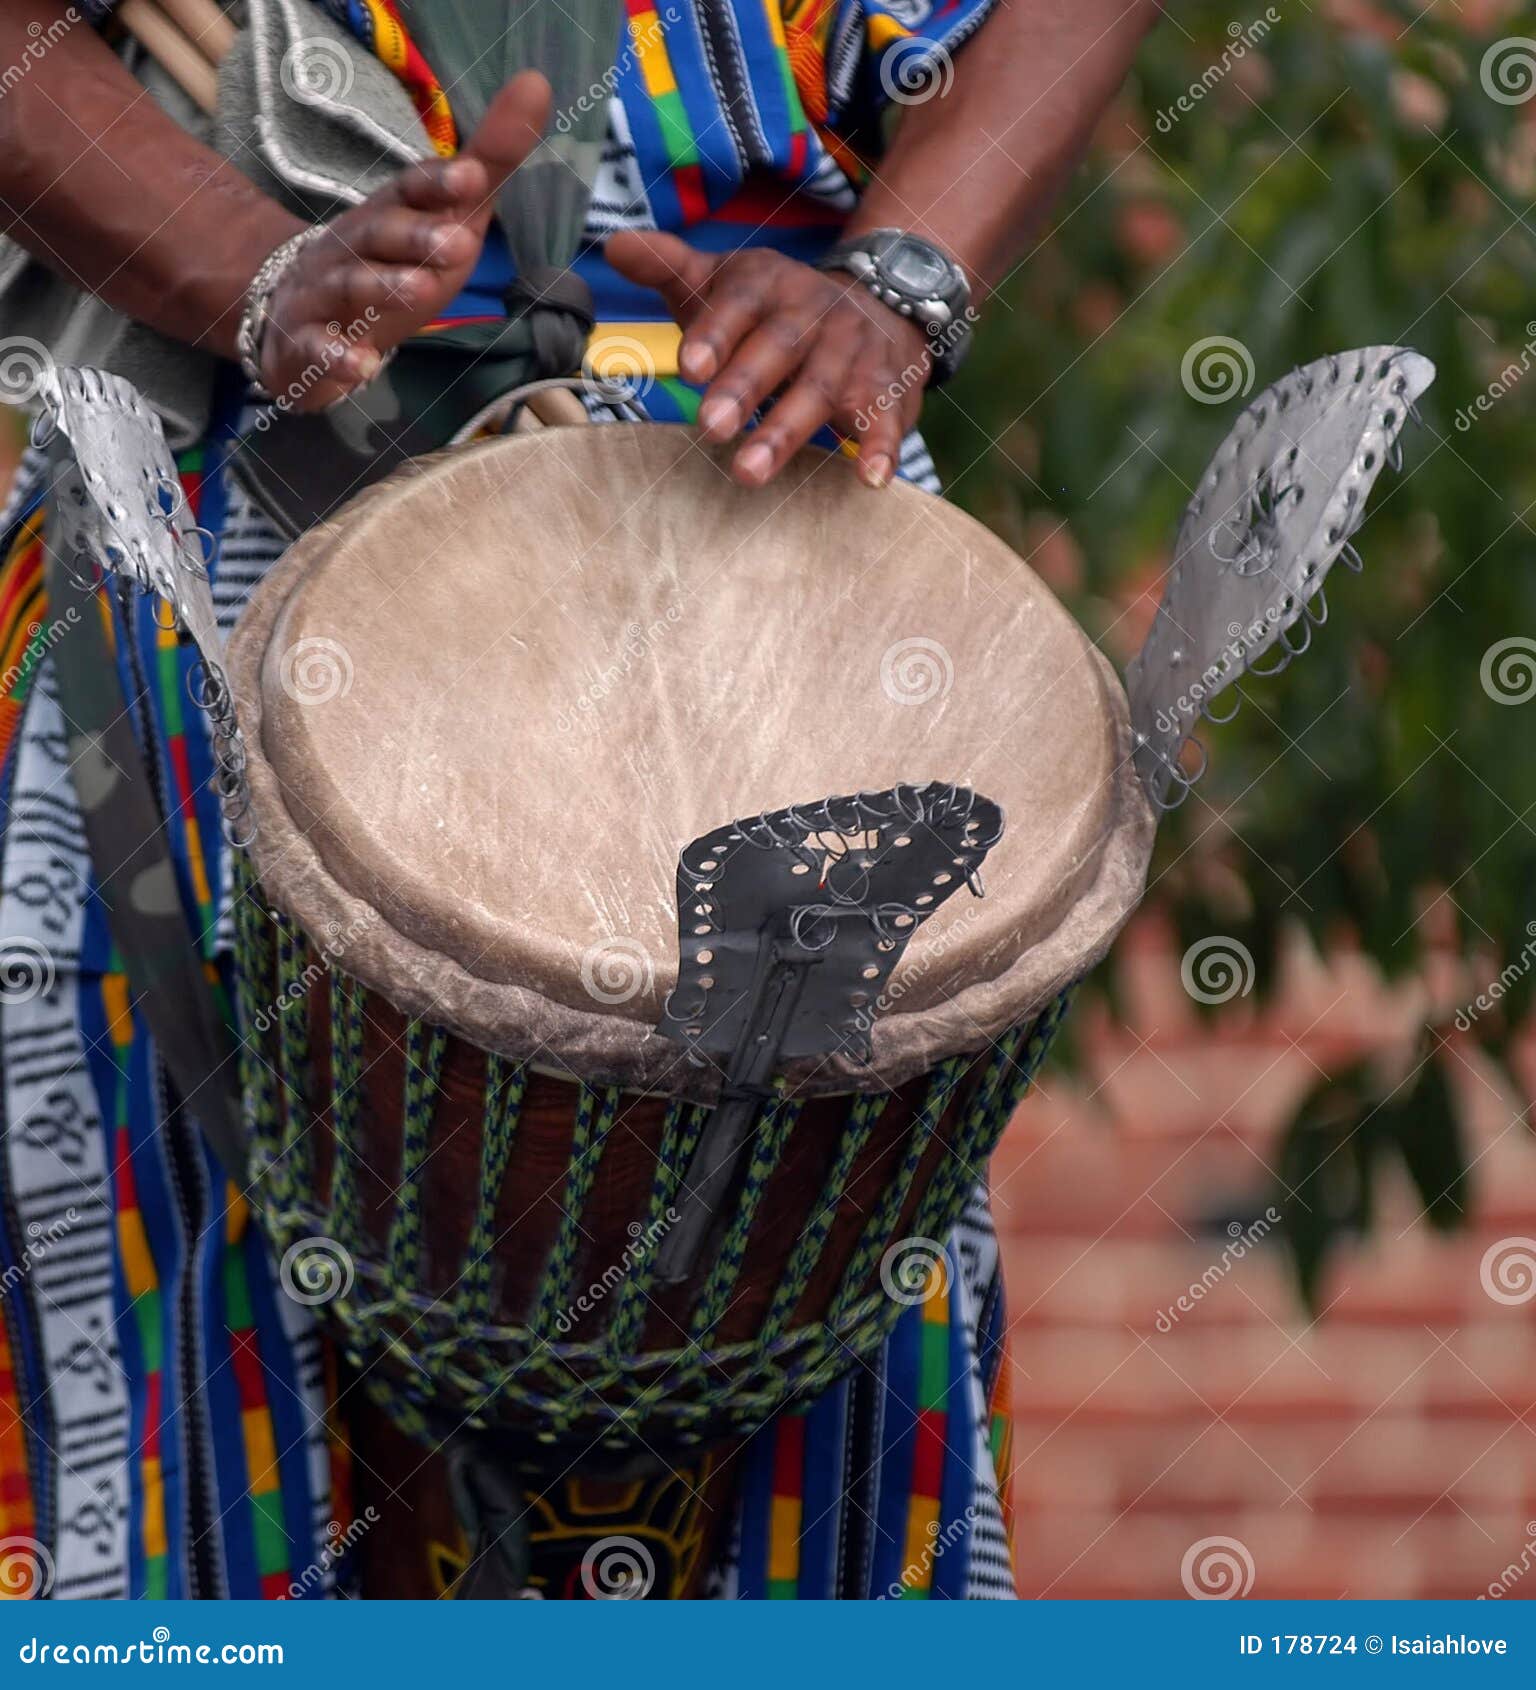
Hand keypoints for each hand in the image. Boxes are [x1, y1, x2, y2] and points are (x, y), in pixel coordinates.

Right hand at [257, 72, 550, 409]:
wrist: (297, 309)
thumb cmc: (392, 259)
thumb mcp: (448, 213)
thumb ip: (490, 163)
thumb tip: (538, 86)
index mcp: (389, 213)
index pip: (410, 189)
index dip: (438, 182)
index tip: (472, 176)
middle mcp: (352, 245)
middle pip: (380, 235)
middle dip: (417, 236)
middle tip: (460, 245)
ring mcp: (323, 292)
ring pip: (349, 286)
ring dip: (381, 287)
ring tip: (419, 293)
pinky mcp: (305, 343)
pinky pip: (316, 349)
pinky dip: (335, 357)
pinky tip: (361, 367)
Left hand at [604, 233, 932, 487]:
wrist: (881, 302)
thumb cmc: (776, 309)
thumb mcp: (725, 281)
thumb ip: (670, 268)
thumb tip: (614, 247)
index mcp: (767, 285)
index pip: (737, 304)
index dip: (714, 333)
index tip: (688, 367)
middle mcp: (814, 312)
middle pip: (779, 347)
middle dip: (744, 387)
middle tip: (710, 428)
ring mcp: (854, 349)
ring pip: (823, 388)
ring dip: (787, 431)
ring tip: (750, 473)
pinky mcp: (889, 386)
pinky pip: (886, 416)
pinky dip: (881, 446)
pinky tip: (870, 479)